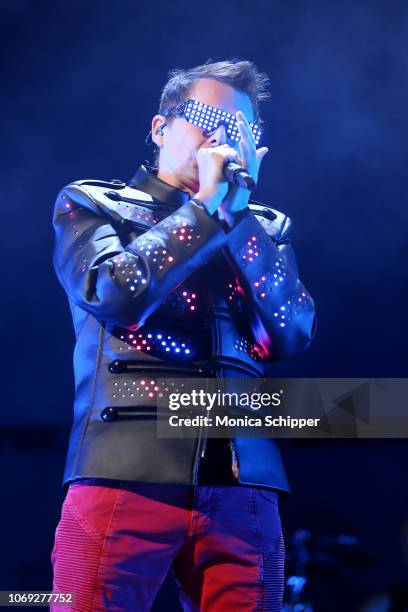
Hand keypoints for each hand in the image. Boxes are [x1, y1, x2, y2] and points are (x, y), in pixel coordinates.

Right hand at [194, 144, 240, 214]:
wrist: (208, 195)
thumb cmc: (211, 186)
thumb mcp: (211, 170)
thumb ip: (216, 161)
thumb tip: (228, 150)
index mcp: (202, 153)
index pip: (220, 150)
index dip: (227, 159)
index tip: (225, 170)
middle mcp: (205, 150)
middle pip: (226, 149)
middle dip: (232, 159)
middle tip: (230, 172)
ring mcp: (210, 152)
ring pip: (230, 152)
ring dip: (235, 161)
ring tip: (233, 173)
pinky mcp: (217, 156)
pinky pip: (233, 155)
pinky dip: (236, 162)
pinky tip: (234, 172)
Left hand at [221, 110, 268, 225]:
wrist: (232, 208)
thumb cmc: (230, 192)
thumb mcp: (232, 174)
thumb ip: (234, 162)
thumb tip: (228, 158)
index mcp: (246, 162)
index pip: (246, 141)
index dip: (243, 129)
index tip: (238, 117)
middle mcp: (251, 164)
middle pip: (250, 142)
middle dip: (244, 127)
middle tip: (239, 113)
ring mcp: (250, 170)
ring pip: (250, 148)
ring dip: (245, 135)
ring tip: (240, 123)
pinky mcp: (248, 176)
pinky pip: (248, 161)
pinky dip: (245, 150)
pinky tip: (241, 142)